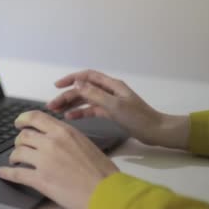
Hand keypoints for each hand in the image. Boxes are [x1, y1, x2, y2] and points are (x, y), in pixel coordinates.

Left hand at [0, 111, 118, 208]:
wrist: (105, 191)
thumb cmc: (101, 170)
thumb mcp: (84, 142)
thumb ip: (66, 137)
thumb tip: (55, 136)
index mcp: (63, 132)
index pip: (35, 118)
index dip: (22, 119)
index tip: (18, 122)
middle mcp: (51, 143)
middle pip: (23, 136)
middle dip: (19, 141)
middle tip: (19, 145)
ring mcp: (44, 161)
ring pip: (18, 153)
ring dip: (14, 156)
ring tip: (15, 160)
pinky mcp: (40, 180)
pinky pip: (16, 174)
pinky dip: (6, 173)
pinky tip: (2, 172)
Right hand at [47, 69, 189, 149]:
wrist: (156, 132)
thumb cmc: (138, 118)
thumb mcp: (115, 106)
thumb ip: (95, 95)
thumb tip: (77, 83)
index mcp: (111, 85)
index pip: (87, 76)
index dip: (71, 79)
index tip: (57, 86)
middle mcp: (109, 91)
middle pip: (84, 89)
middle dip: (67, 95)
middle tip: (52, 105)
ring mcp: (110, 102)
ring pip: (86, 100)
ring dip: (72, 104)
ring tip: (57, 112)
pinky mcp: (111, 113)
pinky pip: (92, 110)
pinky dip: (81, 113)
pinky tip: (71, 118)